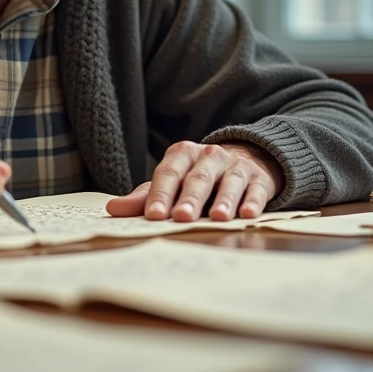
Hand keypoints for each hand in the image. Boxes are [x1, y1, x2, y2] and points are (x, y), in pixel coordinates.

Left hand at [105, 141, 284, 221]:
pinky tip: (248, 214)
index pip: (169, 173)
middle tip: (181, 217)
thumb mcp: (171, 182)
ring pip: (229, 182)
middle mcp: (209, 156)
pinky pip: (256, 189)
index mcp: (182, 154)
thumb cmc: (198, 177)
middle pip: (198, 177)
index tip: (153, 215)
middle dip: (190, 198)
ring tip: (217, 217)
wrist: (245, 160)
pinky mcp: (259, 178)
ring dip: (224, 200)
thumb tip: (113, 209)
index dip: (161, 194)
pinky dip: (253, 201)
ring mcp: (236, 165)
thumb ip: (144, 196)